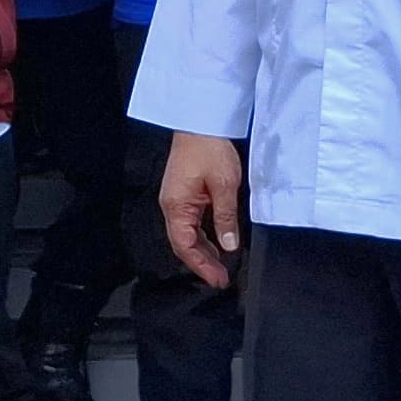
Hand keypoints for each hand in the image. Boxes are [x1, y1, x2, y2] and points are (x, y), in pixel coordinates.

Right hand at [159, 132, 246, 288]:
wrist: (200, 121)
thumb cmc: (209, 149)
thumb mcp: (224, 185)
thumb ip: (225, 218)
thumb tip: (229, 246)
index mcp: (177, 206)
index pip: (185, 246)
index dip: (201, 266)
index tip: (218, 279)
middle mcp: (172, 206)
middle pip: (183, 244)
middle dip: (202, 263)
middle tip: (222, 278)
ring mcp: (176, 200)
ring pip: (187, 235)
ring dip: (203, 251)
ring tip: (221, 266)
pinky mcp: (183, 194)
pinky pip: (190, 223)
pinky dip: (202, 237)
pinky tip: (216, 243)